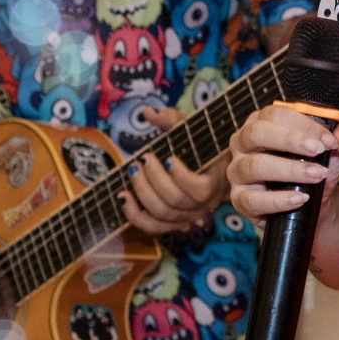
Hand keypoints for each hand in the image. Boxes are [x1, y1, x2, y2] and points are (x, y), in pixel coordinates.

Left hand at [125, 107, 226, 234]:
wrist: (209, 168)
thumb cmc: (200, 146)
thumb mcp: (191, 129)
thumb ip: (171, 119)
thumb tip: (147, 112)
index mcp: (214, 182)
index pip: (199, 189)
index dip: (181, 177)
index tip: (168, 158)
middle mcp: (203, 205)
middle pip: (175, 200)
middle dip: (154, 179)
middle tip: (144, 159)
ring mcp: (187, 217)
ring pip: (161, 213)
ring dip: (142, 191)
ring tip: (133, 170)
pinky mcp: (172, 223)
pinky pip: (152, 227)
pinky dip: (134, 215)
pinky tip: (123, 197)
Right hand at [228, 104, 338, 221]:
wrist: (312, 202)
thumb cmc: (313, 165)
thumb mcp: (333, 148)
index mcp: (262, 122)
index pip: (276, 114)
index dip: (304, 125)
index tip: (328, 139)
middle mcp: (243, 144)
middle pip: (257, 133)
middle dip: (290, 140)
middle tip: (318, 150)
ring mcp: (237, 172)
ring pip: (254, 166)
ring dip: (290, 170)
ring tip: (317, 175)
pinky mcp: (240, 200)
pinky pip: (253, 200)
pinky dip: (278, 200)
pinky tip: (300, 198)